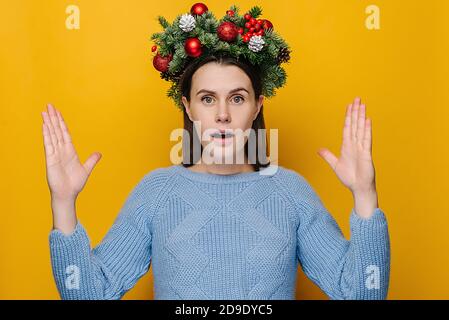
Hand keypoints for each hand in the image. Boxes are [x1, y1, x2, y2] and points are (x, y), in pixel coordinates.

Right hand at [41, 103, 101, 200]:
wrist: (68, 195)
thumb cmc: (74, 184)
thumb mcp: (86, 169)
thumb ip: (92, 160)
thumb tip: (99, 153)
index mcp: (69, 151)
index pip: (64, 133)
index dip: (61, 122)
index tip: (57, 112)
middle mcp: (61, 150)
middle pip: (56, 130)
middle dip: (53, 118)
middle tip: (49, 105)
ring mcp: (55, 154)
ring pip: (52, 135)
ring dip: (48, 123)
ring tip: (44, 111)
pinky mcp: (50, 159)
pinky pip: (48, 145)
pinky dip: (47, 135)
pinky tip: (44, 126)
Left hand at [317, 97, 377, 217]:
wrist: (358, 188)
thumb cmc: (349, 178)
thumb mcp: (335, 165)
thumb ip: (328, 156)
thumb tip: (319, 150)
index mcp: (347, 146)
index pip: (347, 127)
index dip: (348, 116)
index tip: (349, 106)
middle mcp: (355, 144)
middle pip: (355, 124)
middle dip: (355, 112)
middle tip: (357, 99)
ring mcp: (361, 148)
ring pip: (360, 128)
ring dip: (361, 117)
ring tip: (362, 105)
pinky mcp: (366, 154)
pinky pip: (366, 139)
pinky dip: (366, 130)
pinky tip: (367, 120)